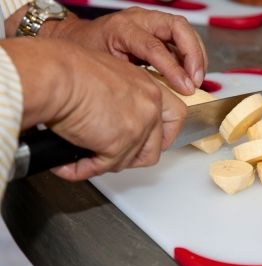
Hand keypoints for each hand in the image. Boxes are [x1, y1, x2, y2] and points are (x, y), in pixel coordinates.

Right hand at [1, 38, 185, 180]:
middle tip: (117, 155)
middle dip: (137, 155)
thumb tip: (116, 117)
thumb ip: (123, 97)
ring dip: (109, 162)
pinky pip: (104, 167)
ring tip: (87, 157)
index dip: (165, 133)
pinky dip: (84, 169)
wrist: (56, 76)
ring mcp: (138, 127)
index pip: (175, 116)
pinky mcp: (119, 144)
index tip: (153, 140)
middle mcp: (150, 106)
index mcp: (149, 87)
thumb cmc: (70, 70)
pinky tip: (69, 164)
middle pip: (157, 145)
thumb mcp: (110, 76)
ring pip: (132, 160)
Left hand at [51, 7, 207, 94]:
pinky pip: (181, 39)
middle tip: (196, 80)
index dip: (173, 68)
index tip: (185, 88)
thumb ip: (127, 78)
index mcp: (123, 28)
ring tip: (198, 79)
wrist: (76, 38)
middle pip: (178, 28)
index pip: (155, 46)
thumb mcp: (101, 66)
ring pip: (184, 31)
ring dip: (196, 55)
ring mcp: (150, 22)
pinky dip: (191, 55)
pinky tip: (192, 74)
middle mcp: (140, 20)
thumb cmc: (85, 52)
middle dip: (193, 54)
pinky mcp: (157, 30)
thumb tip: (153, 99)